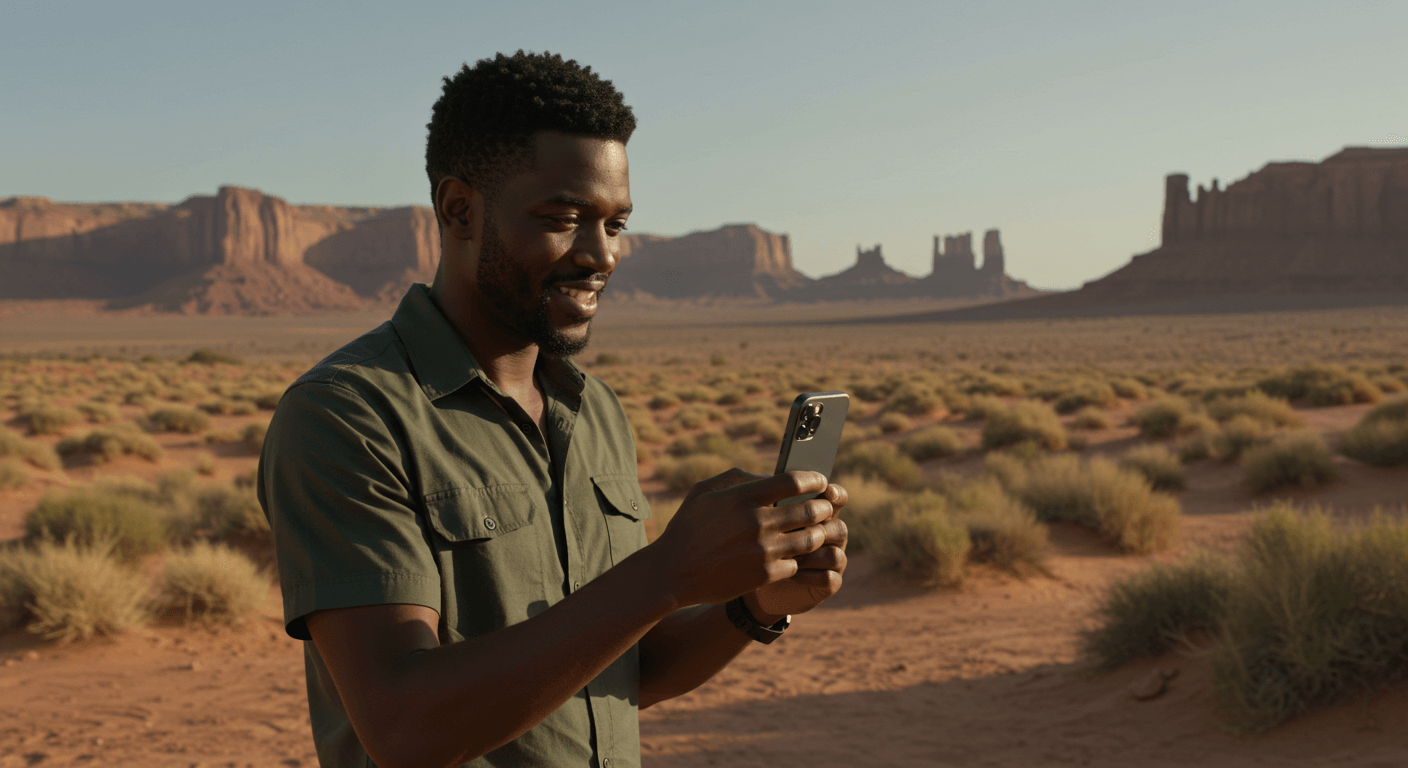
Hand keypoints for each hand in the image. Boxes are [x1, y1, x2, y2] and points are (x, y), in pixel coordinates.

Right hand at [647, 469, 832, 609]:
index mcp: (744, 496)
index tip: (821, 481)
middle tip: (825, 507)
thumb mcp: (705, 491)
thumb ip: (739, 478)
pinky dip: (796, 559)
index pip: (795, 481)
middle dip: (824, 507)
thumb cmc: (687, 527)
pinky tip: (792, 555)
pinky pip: (796, 564)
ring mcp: (763, 551)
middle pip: (811, 510)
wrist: (671, 572)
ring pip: (810, 539)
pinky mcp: (764, 576)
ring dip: (817, 533)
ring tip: (815, 531)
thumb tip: (770, 477)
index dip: (815, 480)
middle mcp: (757, 522)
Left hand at [748, 483, 847, 618]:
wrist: (750, 579)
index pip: (836, 499)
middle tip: (794, 532)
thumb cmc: (751, 541)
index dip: (836, 494)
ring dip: (812, 555)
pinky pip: (830, 579)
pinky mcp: (827, 585)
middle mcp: (828, 536)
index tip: (826, 490)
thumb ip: (760, 496)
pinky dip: (812, 576)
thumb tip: (767, 480)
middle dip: (819, 530)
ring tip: (787, 556)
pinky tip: (791, 574)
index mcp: (816, 514)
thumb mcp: (752, 517)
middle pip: (838, 527)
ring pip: (836, 554)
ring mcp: (831, 561)